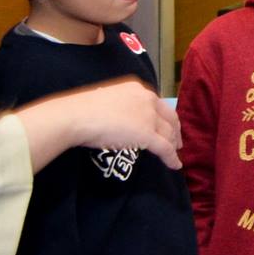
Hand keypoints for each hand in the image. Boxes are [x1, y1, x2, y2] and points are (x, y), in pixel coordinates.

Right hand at [13, 78, 181, 172]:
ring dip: (173, 144)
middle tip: (177, 142)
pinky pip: (165, 148)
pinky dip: (171, 158)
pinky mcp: (147, 134)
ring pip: (168, 133)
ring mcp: (149, 117)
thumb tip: (120, 118)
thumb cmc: (82, 109)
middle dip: (174, 131)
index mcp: (137, 89)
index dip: (165, 117)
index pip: (158, 104)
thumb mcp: (106, 101)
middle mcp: (148, 100)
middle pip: (169, 117)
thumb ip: (120, 107)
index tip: (166, 126)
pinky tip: (175, 165)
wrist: (76, 117)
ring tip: (174, 154)